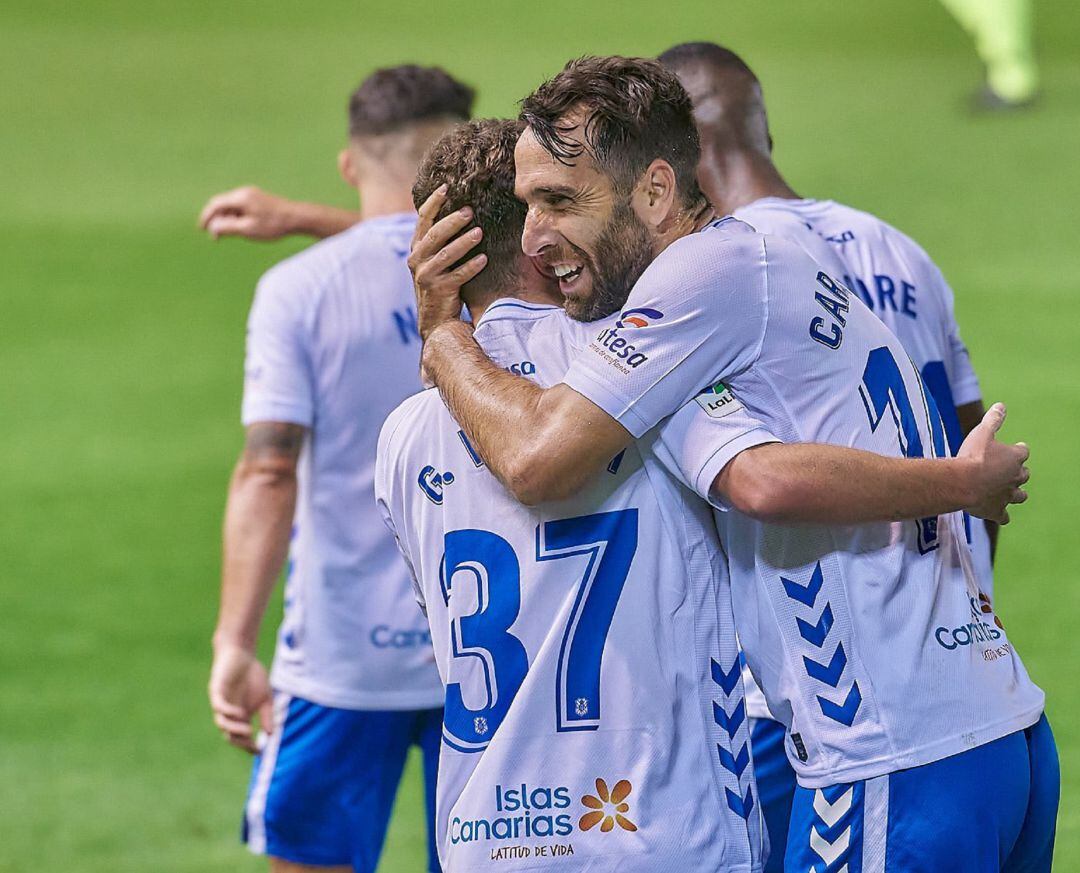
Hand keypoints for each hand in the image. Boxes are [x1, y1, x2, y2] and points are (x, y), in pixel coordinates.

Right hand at [198, 186, 301, 240]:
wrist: (298, 218)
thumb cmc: (274, 225)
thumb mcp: (248, 229)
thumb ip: (228, 228)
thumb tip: (213, 227)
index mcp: (240, 197)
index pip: (215, 204)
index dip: (206, 217)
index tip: (201, 229)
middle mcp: (245, 193)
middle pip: (223, 204)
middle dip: (216, 220)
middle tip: (215, 237)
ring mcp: (253, 195)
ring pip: (232, 207)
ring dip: (226, 220)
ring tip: (227, 235)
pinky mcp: (259, 200)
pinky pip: (241, 207)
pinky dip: (236, 217)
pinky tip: (239, 229)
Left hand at [208, 643, 273, 752]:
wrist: (241, 654)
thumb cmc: (253, 675)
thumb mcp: (265, 698)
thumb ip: (267, 715)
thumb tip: (270, 734)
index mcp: (240, 716)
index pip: (242, 737)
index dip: (249, 746)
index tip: (260, 750)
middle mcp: (229, 714)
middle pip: (230, 735)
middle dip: (241, 742)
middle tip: (252, 742)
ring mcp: (222, 703)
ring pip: (222, 723)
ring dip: (234, 729)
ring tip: (248, 730)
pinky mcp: (216, 691)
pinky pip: (219, 706)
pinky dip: (228, 712)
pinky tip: (239, 713)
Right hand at [407, 185, 486, 338]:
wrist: (437, 321)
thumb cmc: (442, 284)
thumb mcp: (436, 260)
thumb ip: (440, 240)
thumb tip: (461, 210)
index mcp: (417, 248)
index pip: (423, 219)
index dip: (433, 202)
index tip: (446, 187)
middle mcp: (417, 260)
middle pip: (434, 234)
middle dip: (452, 221)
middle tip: (469, 210)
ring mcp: (426, 276)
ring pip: (445, 254)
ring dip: (463, 242)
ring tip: (480, 232)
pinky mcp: (439, 290)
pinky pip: (457, 276)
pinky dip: (471, 267)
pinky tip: (484, 259)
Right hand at [957, 402, 1029, 523]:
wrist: (963, 482)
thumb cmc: (973, 455)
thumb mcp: (982, 432)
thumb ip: (993, 420)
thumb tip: (1001, 405)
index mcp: (1014, 457)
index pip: (1023, 451)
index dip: (1019, 449)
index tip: (1017, 447)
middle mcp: (1015, 477)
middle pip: (1024, 474)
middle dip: (1019, 472)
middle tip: (1010, 470)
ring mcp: (1007, 496)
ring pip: (1019, 496)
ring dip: (1016, 494)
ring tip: (1012, 492)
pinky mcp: (996, 510)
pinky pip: (1004, 517)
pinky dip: (1002, 516)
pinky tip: (1000, 516)